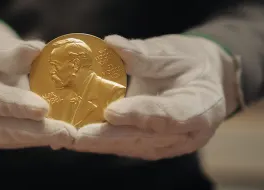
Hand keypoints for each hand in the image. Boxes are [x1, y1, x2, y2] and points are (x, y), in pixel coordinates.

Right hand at [0, 18, 75, 149]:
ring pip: (12, 138)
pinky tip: (60, 136)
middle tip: (66, 133)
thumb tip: (37, 49)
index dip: (15, 106)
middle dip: (37, 133)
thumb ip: (9, 52)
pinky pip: (16, 138)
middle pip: (2, 129)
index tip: (42, 108)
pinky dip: (38, 138)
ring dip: (42, 139)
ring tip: (68, 136)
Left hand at [73, 34, 242, 159]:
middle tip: (76, 135)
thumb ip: (144, 54)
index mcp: (201, 109)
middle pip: (142, 138)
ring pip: (128, 145)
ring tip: (68, 137)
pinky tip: (74, 137)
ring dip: (96, 143)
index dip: (140, 115)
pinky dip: (98, 141)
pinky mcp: (148, 145)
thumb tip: (111, 43)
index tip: (112, 112)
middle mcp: (184, 135)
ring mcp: (165, 144)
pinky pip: (122, 144)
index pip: (169, 116)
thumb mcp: (174, 52)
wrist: (200, 81)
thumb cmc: (188, 63)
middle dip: (106, 137)